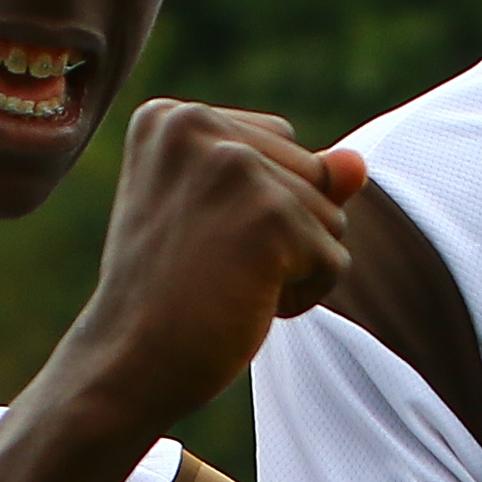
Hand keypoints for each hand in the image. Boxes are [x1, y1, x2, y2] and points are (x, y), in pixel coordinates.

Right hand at [51, 103, 361, 433]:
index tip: (193, 238)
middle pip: (312, 171)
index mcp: (171, 117)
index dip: (257, 206)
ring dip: (293, 266)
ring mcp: (235, 166)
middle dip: (283, 232)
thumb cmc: (167, 297)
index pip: (281, 143)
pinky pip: (334, 259)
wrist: (123, 365)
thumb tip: (357, 163)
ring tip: (222, 284)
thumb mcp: (223, 221)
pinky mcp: (270, 215)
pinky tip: (242, 305)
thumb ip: (294, 177)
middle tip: (206, 266)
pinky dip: (302, 297)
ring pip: (330, 214)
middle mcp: (197, 124)